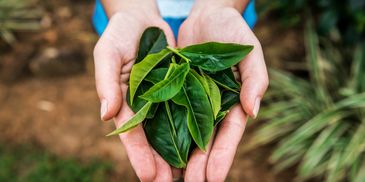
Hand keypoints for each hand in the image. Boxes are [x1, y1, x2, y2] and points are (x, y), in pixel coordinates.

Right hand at [93, 2, 177, 180]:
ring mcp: (164, 98)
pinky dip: (193, 128)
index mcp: (125, 101)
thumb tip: (105, 114)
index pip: (131, 132)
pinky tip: (201, 146)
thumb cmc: (120, 34)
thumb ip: (106, 83)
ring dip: (179, 152)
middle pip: (153, 138)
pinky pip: (188, 109)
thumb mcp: (108, 54)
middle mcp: (145, 105)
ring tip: (187, 176)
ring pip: (172, 130)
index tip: (148, 176)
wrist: (142, 19)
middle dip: (161, 162)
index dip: (139, 155)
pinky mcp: (181, 88)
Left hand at [178, 4, 268, 180]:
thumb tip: (254, 110)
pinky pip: (168, 113)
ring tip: (172, 177)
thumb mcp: (249, 52)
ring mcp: (193, 100)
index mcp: (233, 102)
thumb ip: (254, 79)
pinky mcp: (174, 91)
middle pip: (206, 140)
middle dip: (199, 164)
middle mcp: (213, 106)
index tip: (214, 176)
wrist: (207, 15)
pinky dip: (164, 131)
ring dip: (180, 155)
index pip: (229, 133)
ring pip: (186, 132)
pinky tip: (157, 149)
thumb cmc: (233, 31)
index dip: (222, 155)